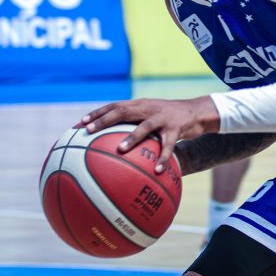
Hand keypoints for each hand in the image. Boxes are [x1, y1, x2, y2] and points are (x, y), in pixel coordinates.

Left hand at [79, 95, 219, 169]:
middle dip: (103, 121)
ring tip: (120, 149)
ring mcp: (162, 118)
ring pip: (144, 127)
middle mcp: (148, 108)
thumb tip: (112, 142)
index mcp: (139, 105)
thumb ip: (134, 123)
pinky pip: (168, 145)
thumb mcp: (150, 116)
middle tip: (88, 132)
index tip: (79, 124)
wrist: (197, 112)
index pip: (113, 106)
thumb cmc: (169, 118)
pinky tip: (157, 170)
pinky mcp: (177, 128)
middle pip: (122, 111)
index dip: (96, 113)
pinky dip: (162, 157)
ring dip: (131, 138)